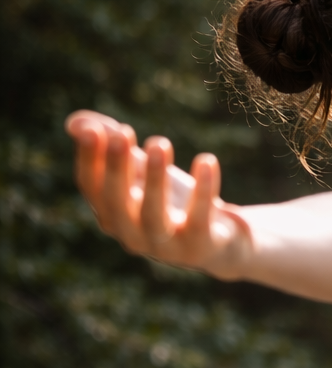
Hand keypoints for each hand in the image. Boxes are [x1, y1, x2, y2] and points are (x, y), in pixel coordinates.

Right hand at [64, 110, 251, 279]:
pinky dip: (203, 190)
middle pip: (117, 202)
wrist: (219, 241)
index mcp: (111, 214)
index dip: (89, 158)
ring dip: (154, 178)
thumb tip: (76, 122)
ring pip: (154, 215)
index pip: (91, 187)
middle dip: (117, 167)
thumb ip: (112, 145)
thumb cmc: (171, 200)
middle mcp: (131, 234)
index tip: (91, 129)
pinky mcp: (199, 246)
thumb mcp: (142, 170)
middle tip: (122, 132)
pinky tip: (207, 159)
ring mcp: (164, 246)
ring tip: (159, 143)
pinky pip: (199, 219)